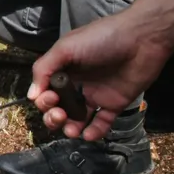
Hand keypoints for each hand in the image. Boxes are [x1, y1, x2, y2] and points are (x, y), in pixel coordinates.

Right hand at [28, 10, 173, 139]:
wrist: (141, 39)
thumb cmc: (101, 39)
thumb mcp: (66, 47)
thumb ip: (44, 68)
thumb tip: (31, 96)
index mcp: (64, 69)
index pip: (45, 91)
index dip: (44, 100)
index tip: (50, 98)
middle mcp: (77, 84)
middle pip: (58, 108)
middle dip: (53, 117)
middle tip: (60, 115)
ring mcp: (96, 95)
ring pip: (77, 119)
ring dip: (70, 128)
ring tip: (72, 130)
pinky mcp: (115, 104)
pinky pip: (101, 123)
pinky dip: (94, 132)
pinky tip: (88, 134)